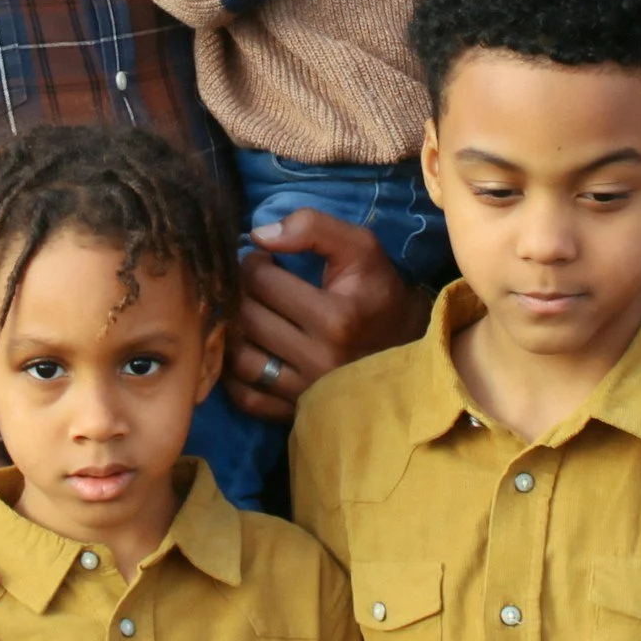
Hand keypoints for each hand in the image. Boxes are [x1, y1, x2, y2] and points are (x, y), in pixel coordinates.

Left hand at [221, 208, 428, 421]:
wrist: (407, 348)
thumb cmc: (378, 293)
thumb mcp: (361, 248)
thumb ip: (313, 227)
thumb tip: (258, 235)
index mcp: (336, 318)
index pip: (261, 281)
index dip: (253, 263)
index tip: (264, 262)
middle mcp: (319, 360)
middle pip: (246, 318)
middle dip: (240, 293)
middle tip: (251, 285)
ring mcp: (306, 392)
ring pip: (239, 359)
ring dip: (233, 332)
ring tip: (247, 315)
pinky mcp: (296, 414)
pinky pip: (246, 398)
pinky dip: (234, 376)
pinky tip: (248, 351)